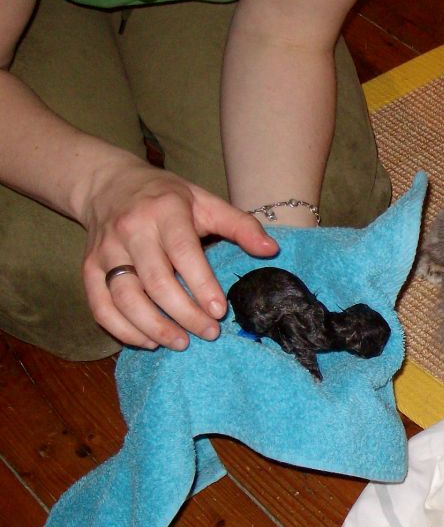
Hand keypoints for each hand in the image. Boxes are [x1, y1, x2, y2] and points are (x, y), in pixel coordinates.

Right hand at [78, 163, 277, 350]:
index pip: (183, 252)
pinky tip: (148, 341)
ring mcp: (106, 251)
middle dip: (184, 313)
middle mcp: (131, 230)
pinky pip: (100, 305)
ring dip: (153, 326)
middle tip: (209, 333)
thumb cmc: (167, 197)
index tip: (220, 311)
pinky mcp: (88, 268)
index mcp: (165, 211)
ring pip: (125, 297)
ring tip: (181, 342)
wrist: (108, 184)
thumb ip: (241, 225)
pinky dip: (122, 329)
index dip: (202, 284)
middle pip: (156, 281)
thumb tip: (272, 250)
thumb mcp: (206, 201)